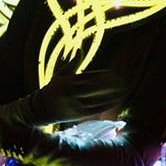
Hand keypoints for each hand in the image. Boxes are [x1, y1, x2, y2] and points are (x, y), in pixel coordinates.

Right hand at [5, 65, 124, 125]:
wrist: (42, 109)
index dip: (103, 75)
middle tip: (121, 82)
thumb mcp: (60, 74)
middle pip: (95, 88)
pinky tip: (115, 102)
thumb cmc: (53, 88)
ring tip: (122, 92)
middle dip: (109, 85)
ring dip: (111, 96)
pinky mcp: (78, 114)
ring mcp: (76, 104)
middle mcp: (73, 93)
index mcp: (69, 81)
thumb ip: (72, 63)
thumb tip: (80, 50)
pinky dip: (106, 106)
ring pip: (97, 99)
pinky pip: (95, 110)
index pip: (89, 77)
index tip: (113, 74)